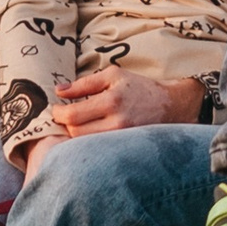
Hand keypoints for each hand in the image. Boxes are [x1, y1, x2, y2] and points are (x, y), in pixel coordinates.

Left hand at [39, 69, 202, 140]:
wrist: (170, 106)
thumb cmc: (138, 87)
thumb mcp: (113, 75)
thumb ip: (84, 83)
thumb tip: (58, 90)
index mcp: (111, 101)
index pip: (73, 115)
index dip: (58, 113)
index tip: (56, 108)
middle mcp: (117, 123)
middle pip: (75, 133)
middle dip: (65, 125)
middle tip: (65, 116)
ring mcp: (121, 138)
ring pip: (84, 144)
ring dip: (75, 135)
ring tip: (77, 125)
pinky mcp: (125, 149)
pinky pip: (97, 150)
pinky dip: (88, 143)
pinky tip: (90, 134)